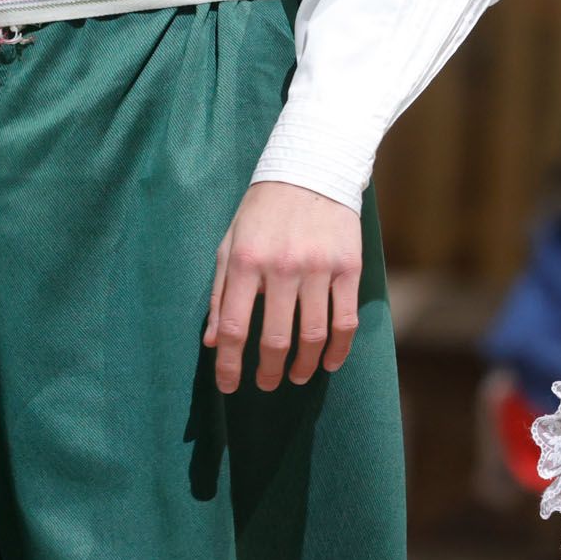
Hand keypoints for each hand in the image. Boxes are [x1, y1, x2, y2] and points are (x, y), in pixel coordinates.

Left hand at [204, 181, 362, 393]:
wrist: (311, 172)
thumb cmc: (263, 213)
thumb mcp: (229, 245)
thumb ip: (219, 292)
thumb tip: (212, 342)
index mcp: (244, 261)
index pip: (233, 325)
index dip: (229, 363)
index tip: (229, 386)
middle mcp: (281, 267)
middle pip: (274, 337)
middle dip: (268, 370)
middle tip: (267, 384)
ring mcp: (318, 269)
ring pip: (313, 334)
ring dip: (304, 365)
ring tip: (298, 376)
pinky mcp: (348, 268)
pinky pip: (345, 319)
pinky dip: (339, 348)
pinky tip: (331, 363)